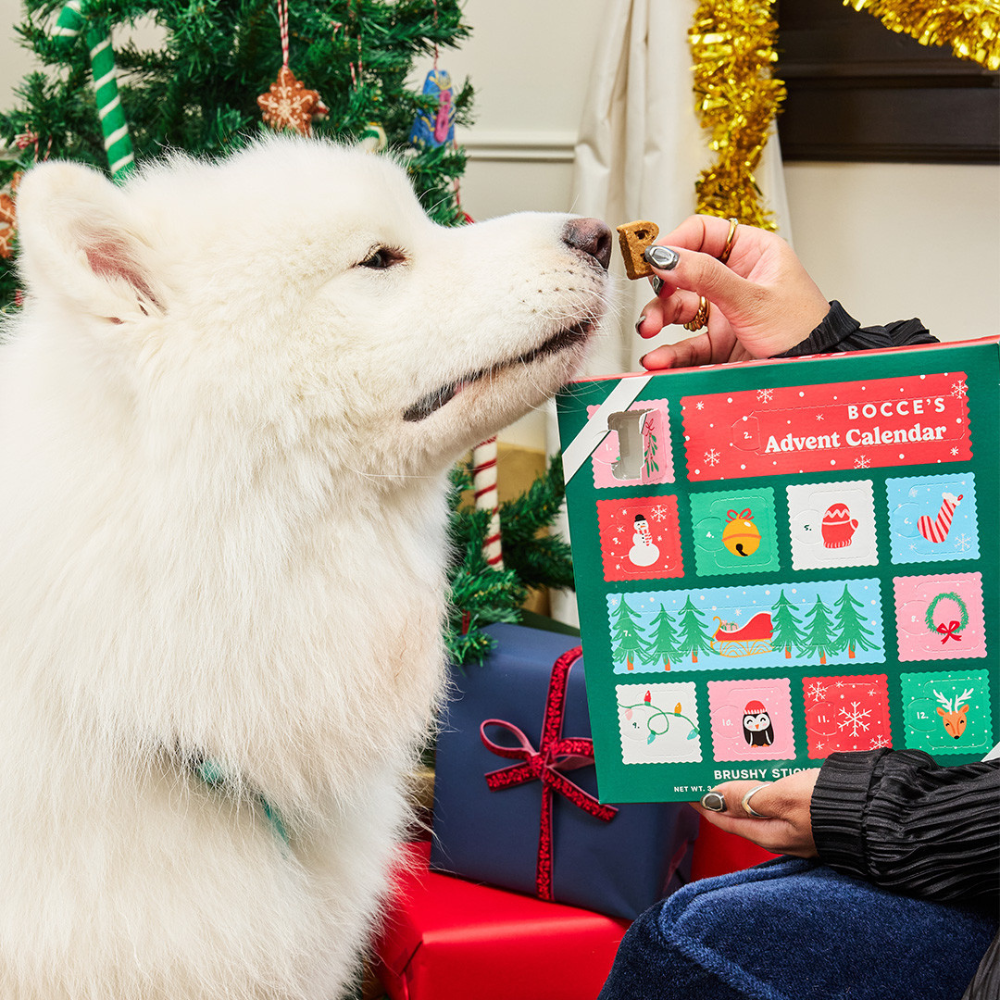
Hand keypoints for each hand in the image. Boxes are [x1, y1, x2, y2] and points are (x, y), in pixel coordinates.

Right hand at [635, 215, 830, 368]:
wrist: (815, 372)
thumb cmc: (802, 330)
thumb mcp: (752, 298)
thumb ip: (706, 277)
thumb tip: (666, 256)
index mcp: (752, 252)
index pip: (702, 233)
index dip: (674, 244)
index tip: (651, 260)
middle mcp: (735, 278)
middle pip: (683, 273)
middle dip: (661, 290)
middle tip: (652, 300)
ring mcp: (725, 310)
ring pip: (678, 308)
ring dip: (658, 319)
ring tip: (648, 332)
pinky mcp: (719, 342)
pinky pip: (686, 343)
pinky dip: (669, 352)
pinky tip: (658, 359)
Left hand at [690, 770, 820, 857]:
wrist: (872, 810)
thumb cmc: (830, 807)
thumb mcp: (781, 799)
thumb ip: (746, 800)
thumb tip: (714, 799)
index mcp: (770, 835)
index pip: (726, 821)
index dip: (705, 805)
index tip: (688, 792)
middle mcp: (782, 834)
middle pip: (742, 814)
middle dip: (722, 796)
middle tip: (705, 777)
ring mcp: (798, 826)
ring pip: (762, 806)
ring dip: (745, 789)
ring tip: (730, 772)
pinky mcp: (812, 814)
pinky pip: (780, 799)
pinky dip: (767, 787)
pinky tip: (768, 774)